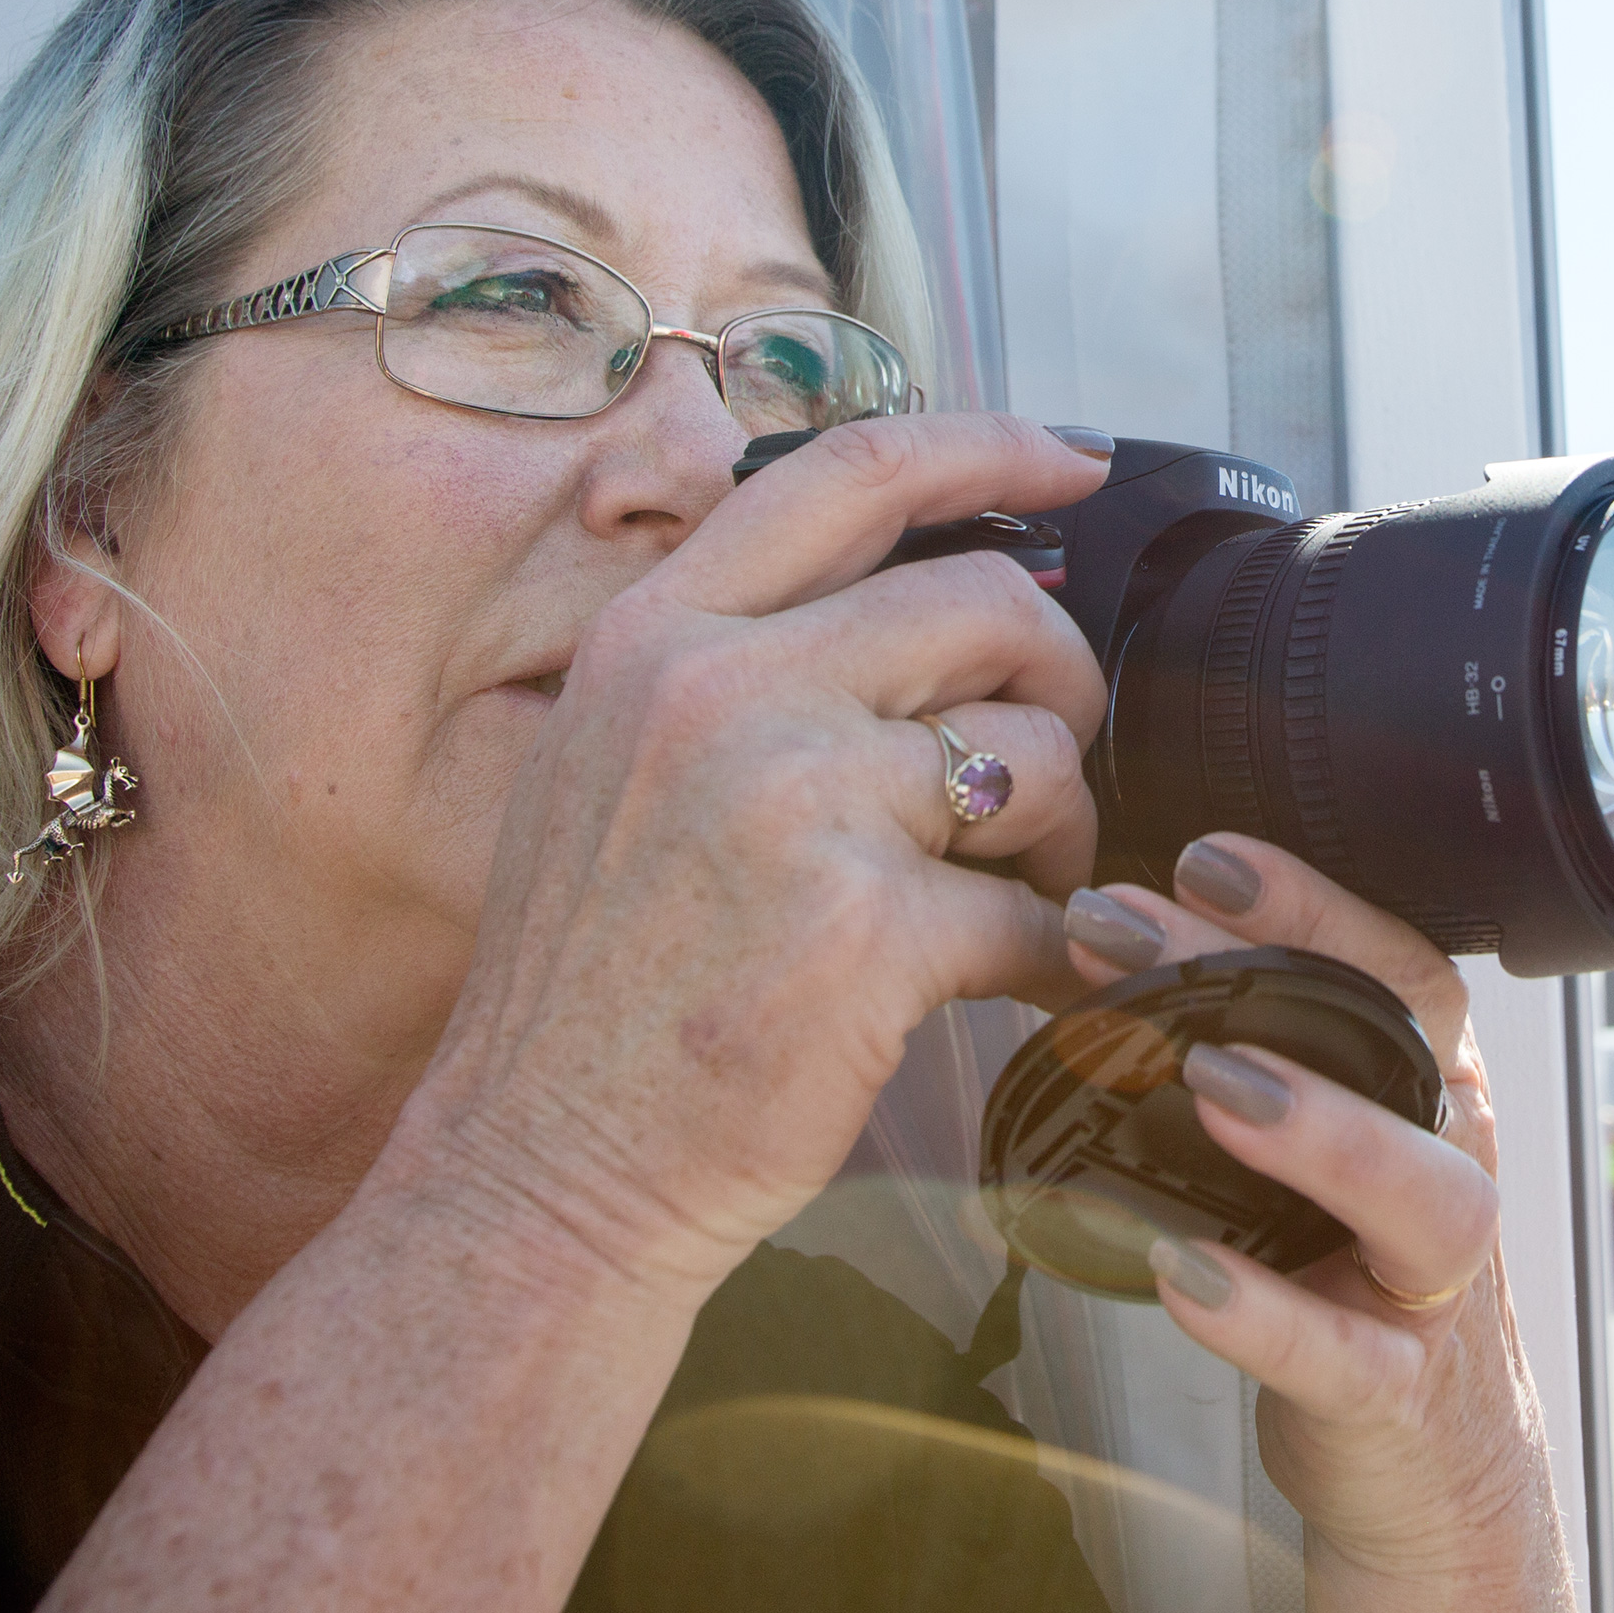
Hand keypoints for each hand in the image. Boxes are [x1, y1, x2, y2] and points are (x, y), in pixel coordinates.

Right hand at [401, 414, 1118, 1307]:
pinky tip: (1025, 981)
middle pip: (986, 603)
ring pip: (1028, 751)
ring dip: (1060, 826)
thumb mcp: (606, 770)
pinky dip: (1057, 952)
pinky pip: (1036, 910)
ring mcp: (797, 803)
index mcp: (657, 635)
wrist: (536, 1167)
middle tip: (1053, 759)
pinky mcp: (869, 929)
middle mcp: (721, 692)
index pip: (851, 471)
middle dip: (1059, 679)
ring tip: (1019, 888)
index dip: (992, 445)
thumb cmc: (589, 989)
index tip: (1076, 464)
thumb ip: (731, 669)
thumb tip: (904, 608)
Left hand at [1047, 835, 1546, 1581]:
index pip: (1397, 964)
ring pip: (1425, 1196)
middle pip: (1404, 1046)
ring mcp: (1435, 1288)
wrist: (1427, 1477)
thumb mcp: (1314, 1160)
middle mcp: (1450, 1169)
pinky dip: (1263, 1313)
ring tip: (1211, 1081)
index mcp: (1427, 1097)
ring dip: (1322, 1131)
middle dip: (1279, 971)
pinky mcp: (1397, 1396)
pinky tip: (1179, 1273)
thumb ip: (1251, 1064)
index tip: (1199, 855)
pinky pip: (1343, 1354)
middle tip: (1133, 929)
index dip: (1311, 900)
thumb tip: (1111, 955)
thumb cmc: (1345, 1284)